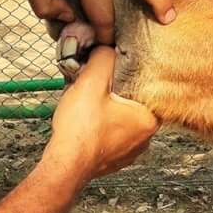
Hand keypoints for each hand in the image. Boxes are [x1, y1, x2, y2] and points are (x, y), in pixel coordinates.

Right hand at [47, 48, 157, 181]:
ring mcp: (129, 152)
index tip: (110, 74)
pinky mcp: (114, 161)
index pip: (146, 88)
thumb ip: (103, 58)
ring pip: (119, 120)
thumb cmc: (80, 129)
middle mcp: (145, 138)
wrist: (64, 165)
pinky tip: (85, 123)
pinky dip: (98, 128)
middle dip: (112, 93)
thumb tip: (107, 48)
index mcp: (148, 119)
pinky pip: (109, 136)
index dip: (126, 76)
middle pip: (131, 104)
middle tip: (95, 87)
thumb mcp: (92, 81)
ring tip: (87, 105)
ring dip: (104, 111)